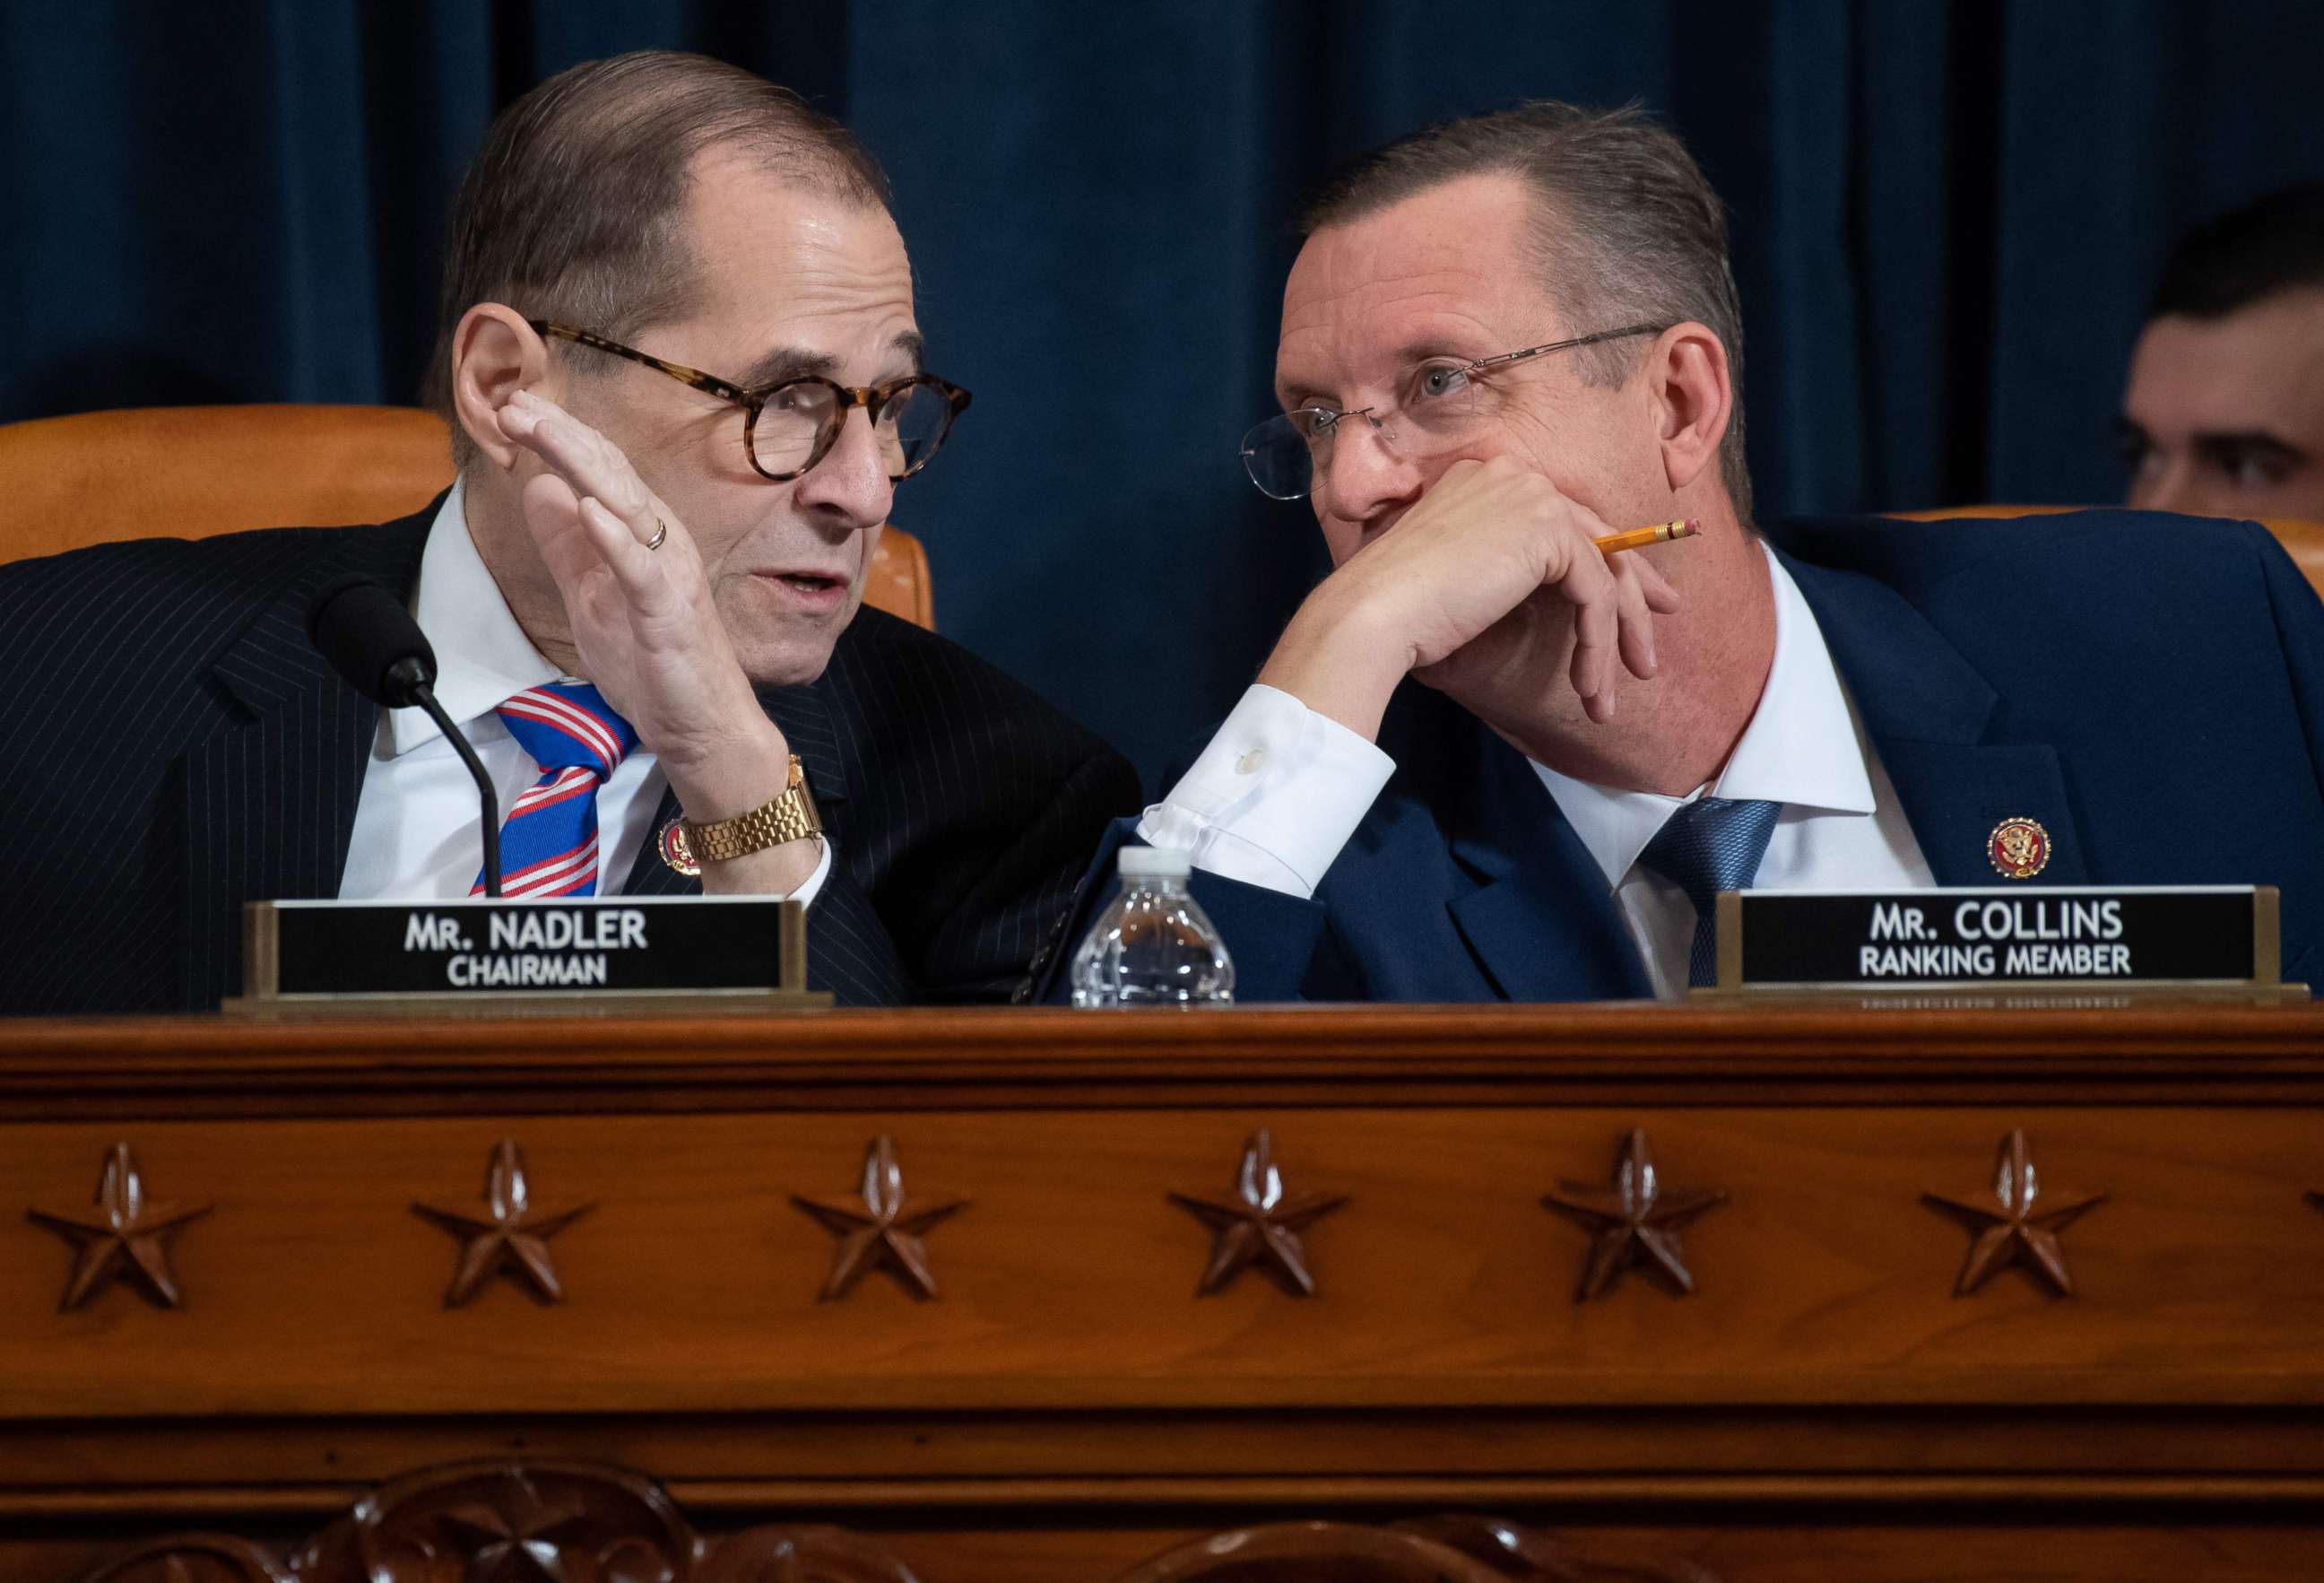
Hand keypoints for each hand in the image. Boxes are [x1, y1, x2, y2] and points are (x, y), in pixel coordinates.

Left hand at [496, 389, 802, 877]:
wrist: (704, 728)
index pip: (597, 471)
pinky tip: (587, 507)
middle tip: (513, 403)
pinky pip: (642, 569)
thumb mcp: (592, 597)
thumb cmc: (655, 665)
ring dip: (580, 465)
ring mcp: (669, 575)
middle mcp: (663, 542)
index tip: (511, 406)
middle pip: (610, 472)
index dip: (556, 436)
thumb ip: (566, 545)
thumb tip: (538, 489)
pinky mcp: (669, 614)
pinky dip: (615, 537)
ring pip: (625, 505)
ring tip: (539, 433)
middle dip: (560, 434)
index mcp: (642, 536)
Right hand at [1259, 456, 1678, 737]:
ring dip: (1616, 636)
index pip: (1566, 519)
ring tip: (1613, 692)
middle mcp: (1514, 476)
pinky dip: (1597, 641)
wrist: (1375, 612)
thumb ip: (1510, 568)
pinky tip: (1588, 681)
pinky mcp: (1547, 530)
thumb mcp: (1465, 579)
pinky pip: (1595, 591)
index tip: (1636, 605)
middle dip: (1634, 596)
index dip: (1606, 562)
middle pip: (1597, 536)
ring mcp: (1532, 497)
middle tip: (1647, 649)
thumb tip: (1567, 592)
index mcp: (1489, 479)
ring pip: (1603, 569)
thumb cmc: (1402, 610)